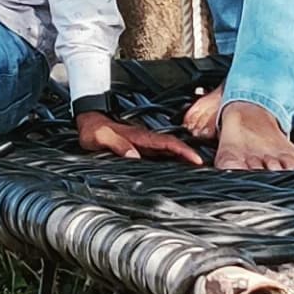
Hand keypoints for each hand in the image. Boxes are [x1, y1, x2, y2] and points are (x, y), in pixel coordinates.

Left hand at [74, 107, 204, 166]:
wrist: (88, 123)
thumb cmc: (93, 130)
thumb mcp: (101, 138)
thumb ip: (117, 145)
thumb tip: (134, 156)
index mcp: (139, 136)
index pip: (166, 143)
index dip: (183, 150)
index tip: (196, 159)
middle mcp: (144, 139)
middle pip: (172, 146)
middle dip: (189, 155)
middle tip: (205, 167)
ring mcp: (143, 143)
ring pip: (167, 151)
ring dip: (182, 158)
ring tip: (197, 170)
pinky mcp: (139, 148)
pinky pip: (159, 154)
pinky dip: (171, 159)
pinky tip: (175, 168)